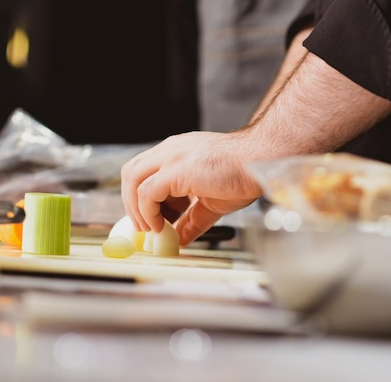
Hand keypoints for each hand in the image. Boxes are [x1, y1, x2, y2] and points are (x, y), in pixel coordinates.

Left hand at [121, 131, 262, 245]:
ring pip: (132, 180)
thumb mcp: (211, 201)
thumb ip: (192, 219)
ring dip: (136, 208)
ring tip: (152, 229)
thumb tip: (181, 240)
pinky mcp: (176, 171)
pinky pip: (147, 192)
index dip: (140, 197)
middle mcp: (169, 150)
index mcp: (176, 152)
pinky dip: (148, 212)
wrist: (260, 161)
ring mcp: (171, 157)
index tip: (151, 220)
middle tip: (145, 227)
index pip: (143, 170)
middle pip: (130, 173)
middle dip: (131, 203)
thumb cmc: (243, 174)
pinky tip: (161, 226)